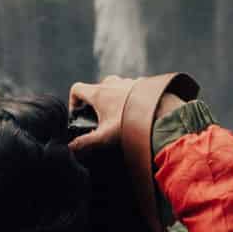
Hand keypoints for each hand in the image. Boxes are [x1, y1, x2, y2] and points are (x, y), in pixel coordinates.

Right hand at [68, 77, 187, 154]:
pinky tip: (135, 113)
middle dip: (95, 103)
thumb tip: (69, 149)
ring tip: (119, 117)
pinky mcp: (143, 85)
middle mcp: (113, 83)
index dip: (73, 101)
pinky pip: (131, 89)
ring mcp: (129, 82)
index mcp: (99, 92)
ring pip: (115, 87)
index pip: (77, 89)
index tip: (79, 114)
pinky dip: (129, 98)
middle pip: (96, 88)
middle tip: (100, 120)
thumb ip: (85, 143)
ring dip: (113, 99)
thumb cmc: (132, 124)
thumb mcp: (105, 137)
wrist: (162, 115)